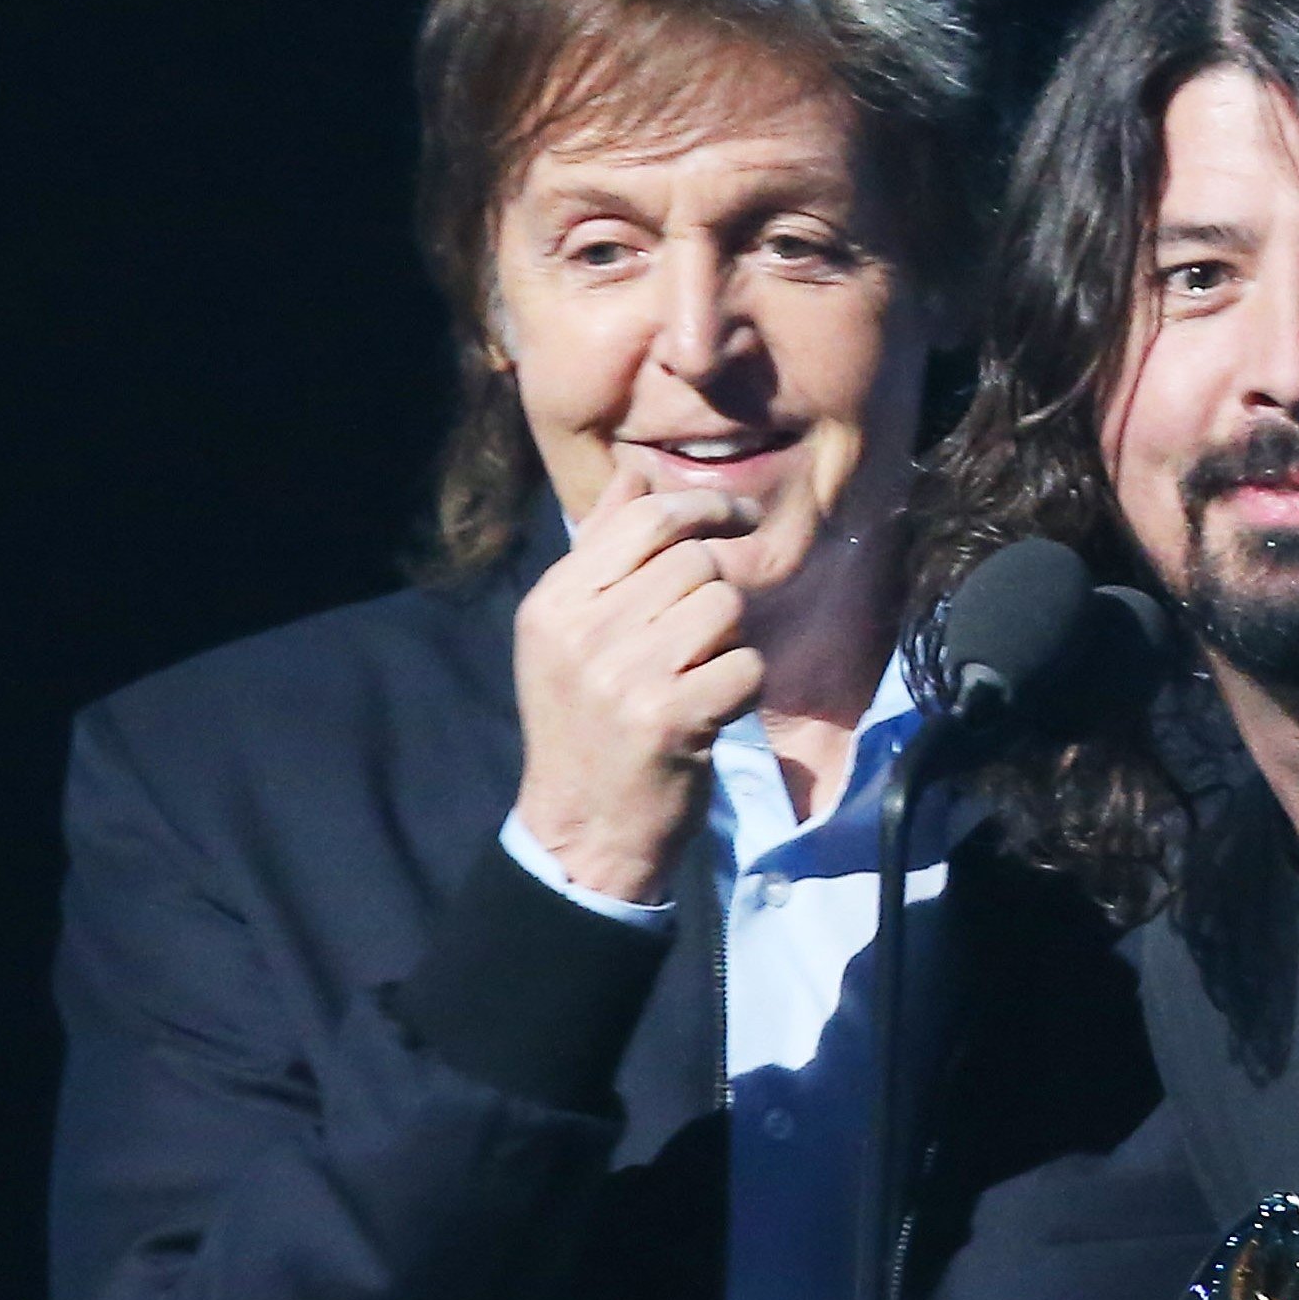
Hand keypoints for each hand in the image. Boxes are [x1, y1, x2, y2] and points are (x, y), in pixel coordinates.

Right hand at [511, 462, 765, 902]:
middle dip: (717, 591)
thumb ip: (602, 547)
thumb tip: (637, 468)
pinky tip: (712, 711)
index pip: (645, 518)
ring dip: (730, 641)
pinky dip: (742, 688)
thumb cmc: (586, 724)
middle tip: (705, 635)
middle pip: (695, 561)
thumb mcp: (570, 633)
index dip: (704, 508)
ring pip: (725, 607)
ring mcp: (626, 676)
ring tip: (699, 674)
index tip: (738, 519)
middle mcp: (583, 633)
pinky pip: (745, 665)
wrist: (582, 831)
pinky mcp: (671, 719)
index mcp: (553, 603)